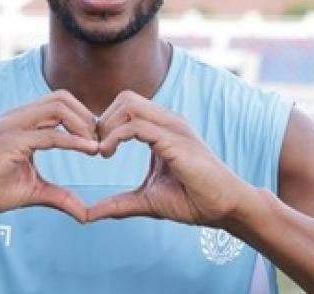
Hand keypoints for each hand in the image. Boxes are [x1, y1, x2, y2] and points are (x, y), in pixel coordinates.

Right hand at [0, 90, 99, 221]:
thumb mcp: (33, 191)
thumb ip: (59, 196)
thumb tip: (84, 214)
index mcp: (21, 121)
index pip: (59, 103)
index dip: (83, 118)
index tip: (98, 141)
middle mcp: (17, 116)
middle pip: (62, 97)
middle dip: (86, 116)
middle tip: (100, 140)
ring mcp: (12, 125)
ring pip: (58, 107)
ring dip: (83, 124)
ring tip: (95, 146)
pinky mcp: (10, 140)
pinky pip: (50, 135)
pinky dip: (73, 141)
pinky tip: (88, 151)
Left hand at [87, 90, 252, 225]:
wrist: (223, 208)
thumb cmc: (192, 201)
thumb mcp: (146, 200)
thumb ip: (119, 203)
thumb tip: (89, 215)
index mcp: (163, 129)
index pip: (127, 107)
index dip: (105, 124)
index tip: (96, 150)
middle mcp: (168, 122)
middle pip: (125, 97)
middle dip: (103, 120)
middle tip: (96, 149)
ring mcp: (173, 127)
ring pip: (129, 103)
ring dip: (107, 125)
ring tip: (102, 152)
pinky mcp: (174, 140)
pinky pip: (137, 125)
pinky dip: (115, 136)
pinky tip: (108, 154)